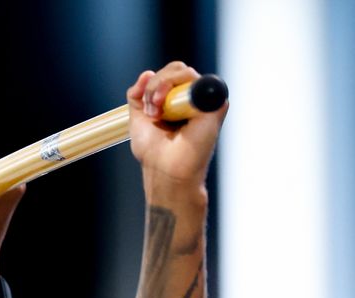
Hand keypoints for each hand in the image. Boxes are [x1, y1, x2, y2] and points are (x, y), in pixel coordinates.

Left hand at [128, 62, 226, 196]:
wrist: (165, 170)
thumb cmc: (154, 151)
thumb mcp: (139, 118)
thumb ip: (138, 95)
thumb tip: (146, 74)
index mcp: (179, 100)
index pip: (170, 73)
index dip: (154, 82)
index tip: (145, 104)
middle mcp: (194, 98)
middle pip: (177, 68)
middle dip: (156, 84)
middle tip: (151, 109)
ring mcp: (206, 101)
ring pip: (185, 72)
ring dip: (163, 86)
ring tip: (157, 111)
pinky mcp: (215, 106)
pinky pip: (201, 83)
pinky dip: (180, 90)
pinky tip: (171, 110)